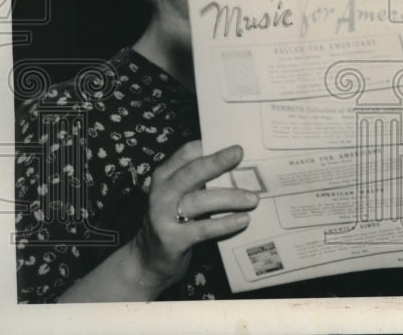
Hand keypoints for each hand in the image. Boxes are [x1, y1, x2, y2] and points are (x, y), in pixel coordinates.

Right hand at [132, 141, 258, 287]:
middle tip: (240, 153)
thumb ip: (200, 180)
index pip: (187, 153)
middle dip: (217, 162)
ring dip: (230, 197)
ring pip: (200, 200)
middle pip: (191, 172)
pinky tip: (243, 220)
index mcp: (164, 176)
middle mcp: (161, 192)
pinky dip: (224, 224)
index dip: (210, 147)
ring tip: (254, 198)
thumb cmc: (174, 220)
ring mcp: (163, 216)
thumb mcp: (180, 195)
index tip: (235, 142)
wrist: (148, 260)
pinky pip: (203, 229)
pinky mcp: (172, 239)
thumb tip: (241, 165)